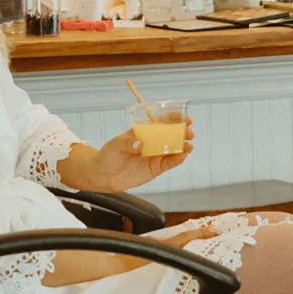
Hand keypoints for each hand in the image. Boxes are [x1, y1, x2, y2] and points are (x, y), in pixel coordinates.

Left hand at [61, 122, 194, 194]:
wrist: (103, 175)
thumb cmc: (108, 156)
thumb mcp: (116, 145)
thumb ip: (128, 143)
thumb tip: (140, 144)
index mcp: (144, 132)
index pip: (162, 122)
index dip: (174, 119)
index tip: (184, 118)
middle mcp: (152, 143)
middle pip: (171, 135)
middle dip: (182, 133)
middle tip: (188, 133)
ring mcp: (155, 156)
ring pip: (173, 149)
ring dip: (183, 147)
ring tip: (188, 146)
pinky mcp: (155, 168)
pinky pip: (169, 163)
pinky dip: (177, 160)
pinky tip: (182, 156)